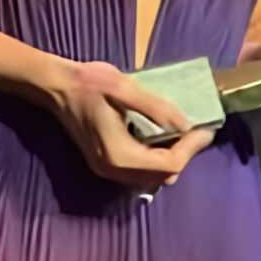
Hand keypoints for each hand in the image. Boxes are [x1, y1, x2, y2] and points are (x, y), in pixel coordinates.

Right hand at [41, 59, 213, 190]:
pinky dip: (157, 159)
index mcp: (119, 155)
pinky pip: (140, 172)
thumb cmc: (88, 83)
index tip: (206, 128)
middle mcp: (113, 171)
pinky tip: (162, 137)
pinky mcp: (105, 164)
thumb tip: (186, 126)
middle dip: (184, 154)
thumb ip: (156, 108)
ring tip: (184, 133)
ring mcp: (107, 170)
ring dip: (171, 158)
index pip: (167, 164)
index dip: (191, 148)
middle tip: (197, 130)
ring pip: (152, 177)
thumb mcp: (125, 88)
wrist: (55, 86)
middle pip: (162, 176)